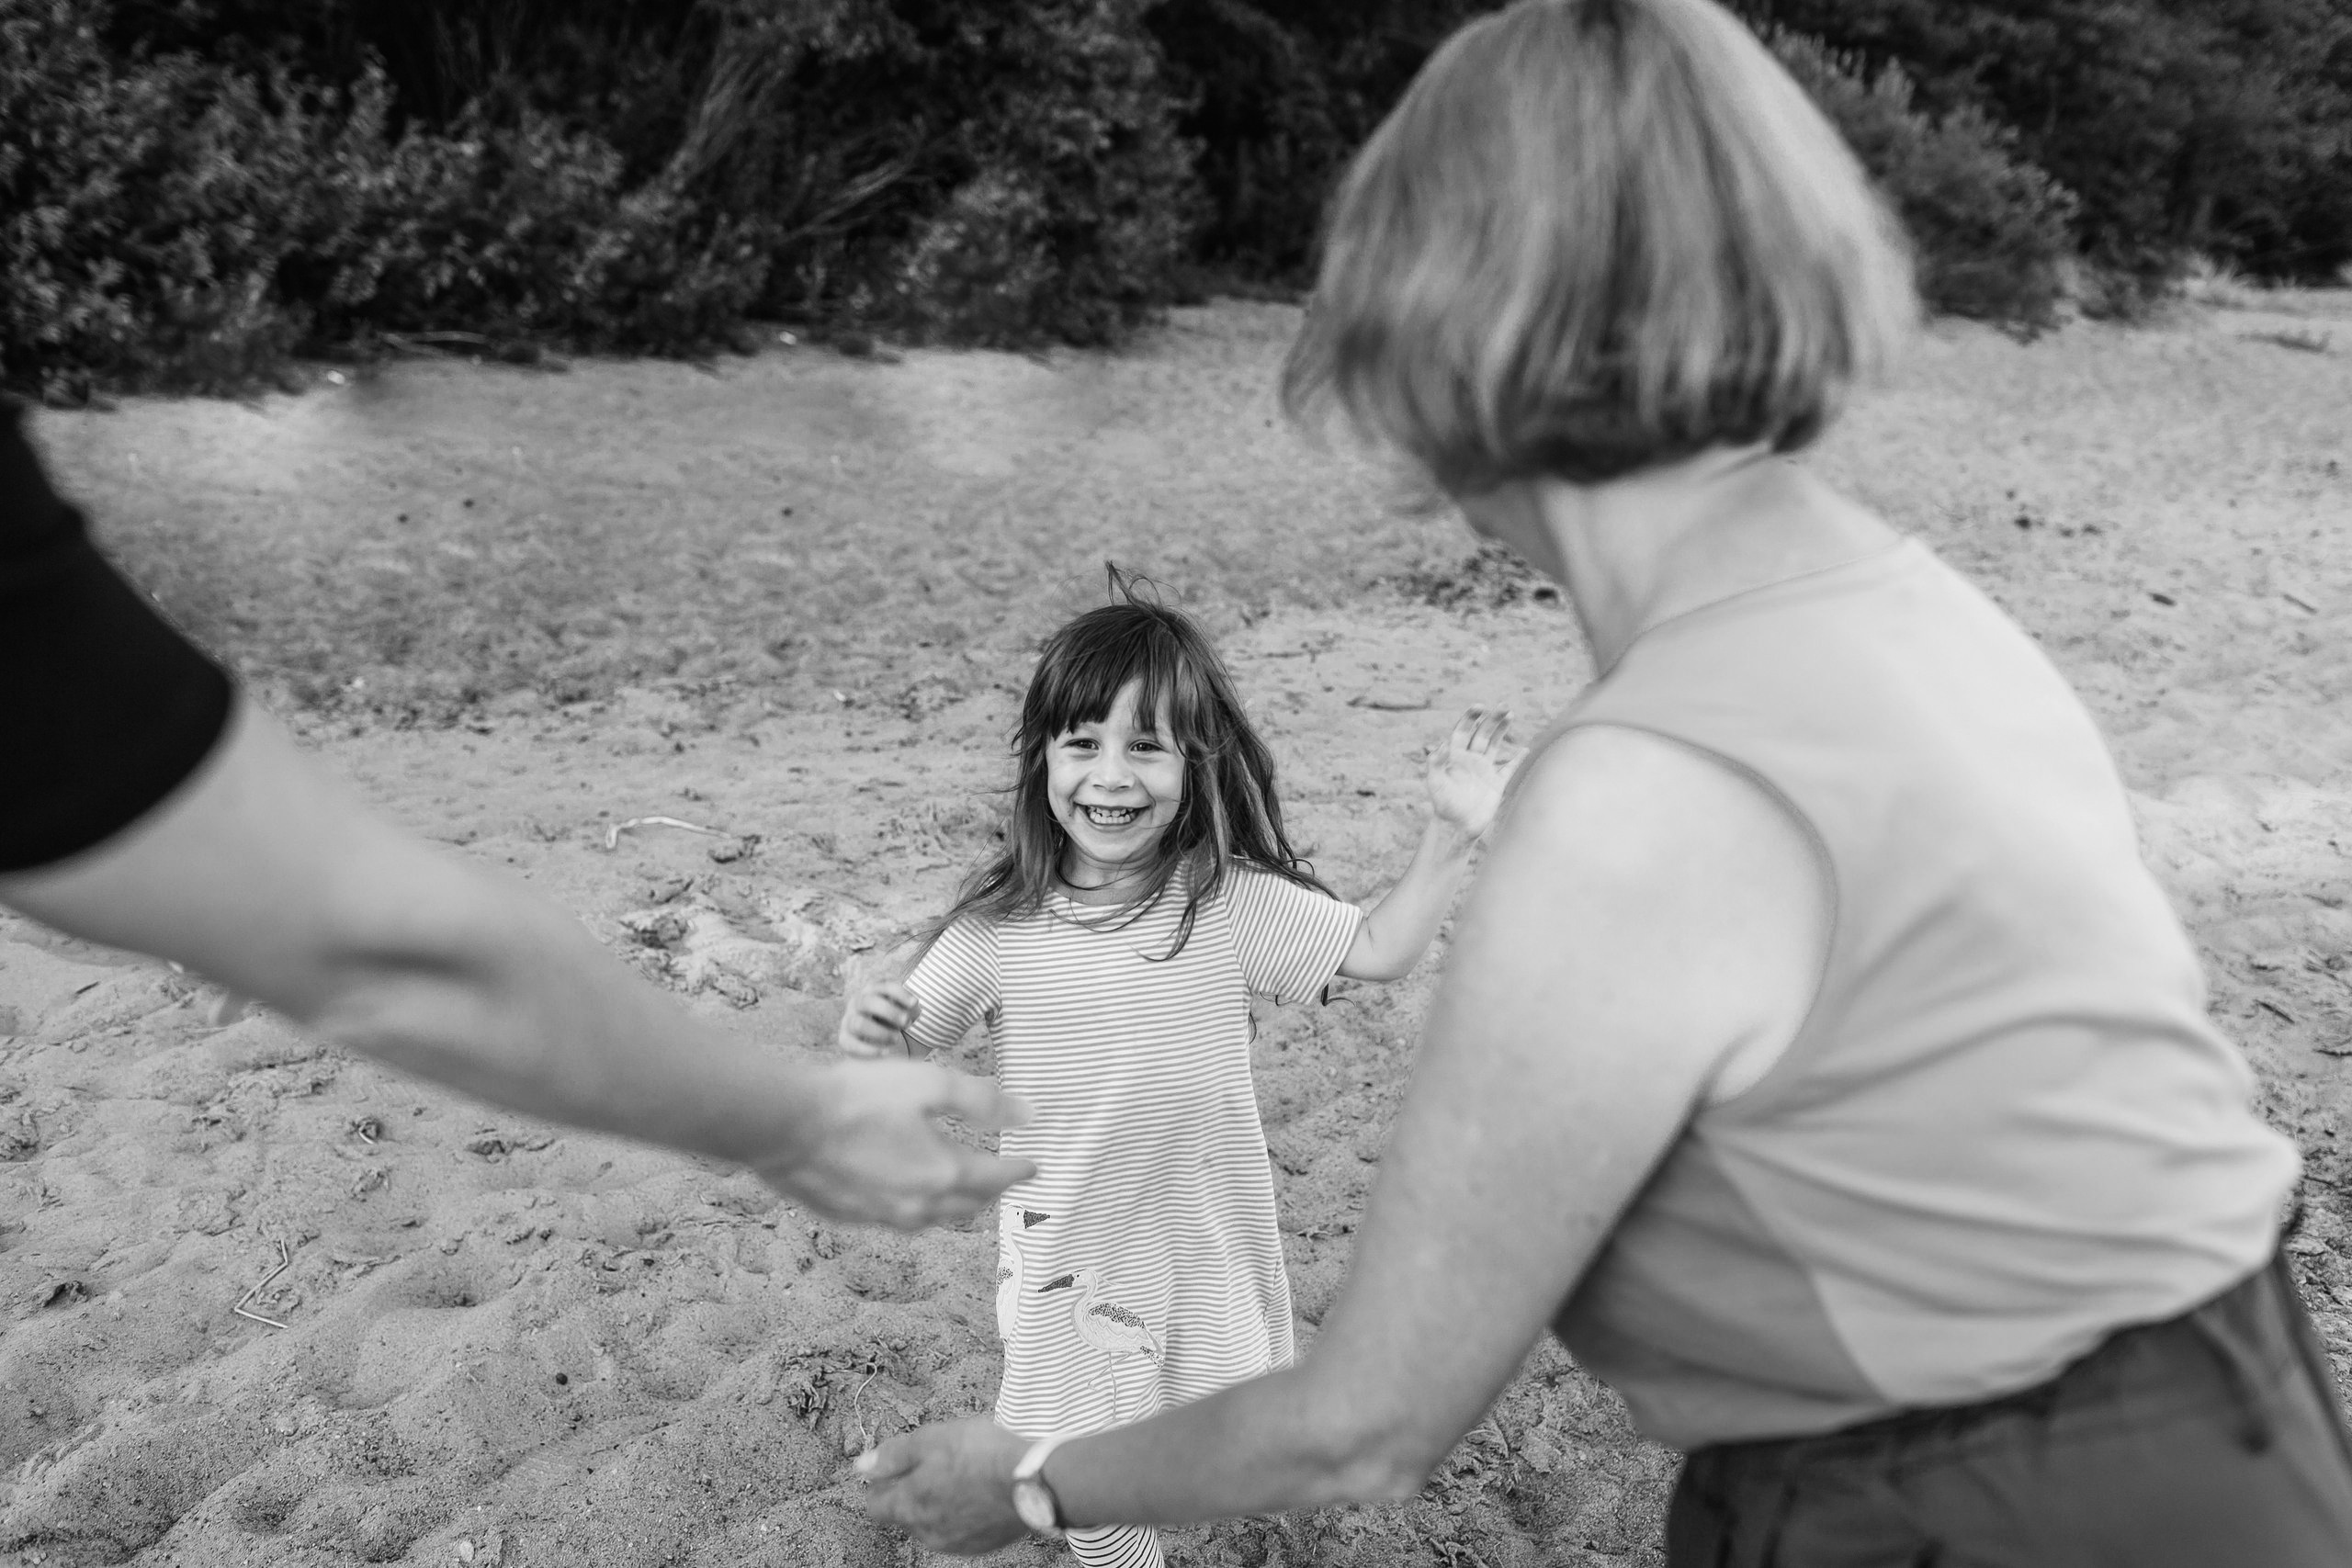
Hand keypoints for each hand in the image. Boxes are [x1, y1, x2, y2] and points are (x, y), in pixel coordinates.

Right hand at [753, 1059, 1035, 1229]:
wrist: (784, 1124)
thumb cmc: (857, 1097)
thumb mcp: (930, 1083)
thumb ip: (981, 1100)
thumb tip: (1027, 1115)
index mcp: (943, 1172)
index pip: (995, 1178)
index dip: (1018, 1170)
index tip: (1034, 1166)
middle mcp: (917, 1205)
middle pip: (967, 1205)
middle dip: (989, 1192)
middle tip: (1002, 1179)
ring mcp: (881, 1216)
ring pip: (932, 1218)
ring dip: (954, 1204)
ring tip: (962, 1189)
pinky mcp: (851, 1216)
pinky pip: (897, 1218)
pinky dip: (915, 1207)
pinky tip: (908, 1192)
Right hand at [839, 980, 920, 1056]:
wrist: (881, 1043)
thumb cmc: (896, 1022)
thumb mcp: (904, 1012)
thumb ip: (909, 1008)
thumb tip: (913, 1007)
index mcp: (873, 990)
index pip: (883, 986)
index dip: (899, 993)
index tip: (914, 1003)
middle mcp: (858, 1003)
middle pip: (868, 1002)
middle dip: (890, 1012)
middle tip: (906, 1022)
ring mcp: (849, 1021)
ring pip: (859, 1024)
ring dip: (881, 1032)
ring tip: (897, 1038)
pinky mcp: (845, 1040)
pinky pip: (852, 1045)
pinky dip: (870, 1050)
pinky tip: (886, 1052)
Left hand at [858, 1417, 1030, 1553]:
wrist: (1033, 1479)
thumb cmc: (981, 1455)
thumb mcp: (931, 1440)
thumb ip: (893, 1455)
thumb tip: (861, 1466)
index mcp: (910, 1507)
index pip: (875, 1506)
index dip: (880, 1483)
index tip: (895, 1466)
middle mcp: (928, 1533)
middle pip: (906, 1514)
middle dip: (913, 1490)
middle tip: (936, 1462)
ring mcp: (956, 1543)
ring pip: (934, 1522)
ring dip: (940, 1502)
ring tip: (962, 1474)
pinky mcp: (982, 1544)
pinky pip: (961, 1528)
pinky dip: (963, 1512)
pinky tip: (979, 1491)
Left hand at [1425, 705, 1511, 839]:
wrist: (1456, 827)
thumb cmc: (1443, 805)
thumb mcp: (1435, 782)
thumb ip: (1436, 763)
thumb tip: (1441, 745)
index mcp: (1455, 756)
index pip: (1463, 730)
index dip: (1470, 718)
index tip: (1480, 707)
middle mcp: (1470, 760)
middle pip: (1482, 733)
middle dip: (1492, 719)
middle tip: (1504, 706)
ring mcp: (1483, 771)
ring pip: (1494, 744)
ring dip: (1501, 730)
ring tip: (1510, 714)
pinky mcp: (1496, 784)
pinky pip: (1508, 768)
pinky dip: (1517, 759)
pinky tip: (1524, 749)